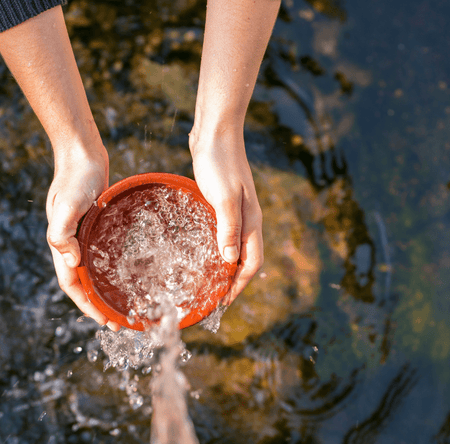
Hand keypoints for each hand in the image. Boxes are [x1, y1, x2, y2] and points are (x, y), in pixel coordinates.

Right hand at [46, 145, 120, 330]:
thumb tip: (71, 262)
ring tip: (124, 305)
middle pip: (84, 284)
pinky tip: (127, 274)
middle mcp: (72, 245)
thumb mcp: (67, 204)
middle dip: (99, 305)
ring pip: (94, 272)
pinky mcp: (96, 228)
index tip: (105, 321)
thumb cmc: (75, 178)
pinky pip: (103, 256)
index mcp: (62, 245)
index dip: (87, 305)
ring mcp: (84, 237)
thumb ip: (62, 233)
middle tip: (120, 322)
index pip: (73, 285)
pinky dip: (112, 270)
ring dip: (106, 291)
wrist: (82, 154)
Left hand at [190, 130, 263, 304]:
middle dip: (233, 281)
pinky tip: (201, 252)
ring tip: (208, 282)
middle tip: (214, 297)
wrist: (215, 132)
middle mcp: (247, 220)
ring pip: (234, 248)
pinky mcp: (223, 204)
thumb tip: (229, 261)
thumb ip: (228, 228)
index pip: (251, 263)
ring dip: (224, 267)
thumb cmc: (219, 163)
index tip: (223, 302)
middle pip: (244, 259)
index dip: (239, 285)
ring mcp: (236, 212)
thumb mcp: (223, 197)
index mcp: (251, 221)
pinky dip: (216, 249)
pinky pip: (223, 234)